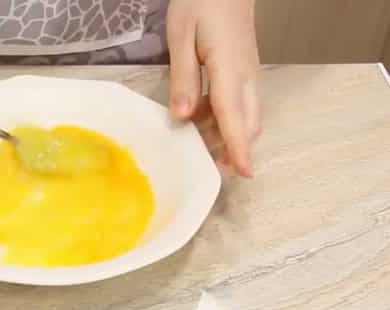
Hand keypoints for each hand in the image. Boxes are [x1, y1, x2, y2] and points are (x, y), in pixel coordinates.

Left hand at [167, 0, 260, 176]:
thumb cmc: (201, 3)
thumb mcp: (181, 36)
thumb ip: (183, 77)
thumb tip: (183, 116)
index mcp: (229, 67)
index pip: (234, 114)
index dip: (237, 145)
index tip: (243, 172)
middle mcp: (246, 75)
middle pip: (248, 122)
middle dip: (235, 148)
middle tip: (210, 168)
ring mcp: (248, 74)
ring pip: (247, 116)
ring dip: (229, 135)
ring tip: (200, 148)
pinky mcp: (244, 72)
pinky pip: (241, 104)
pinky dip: (226, 120)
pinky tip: (200, 121)